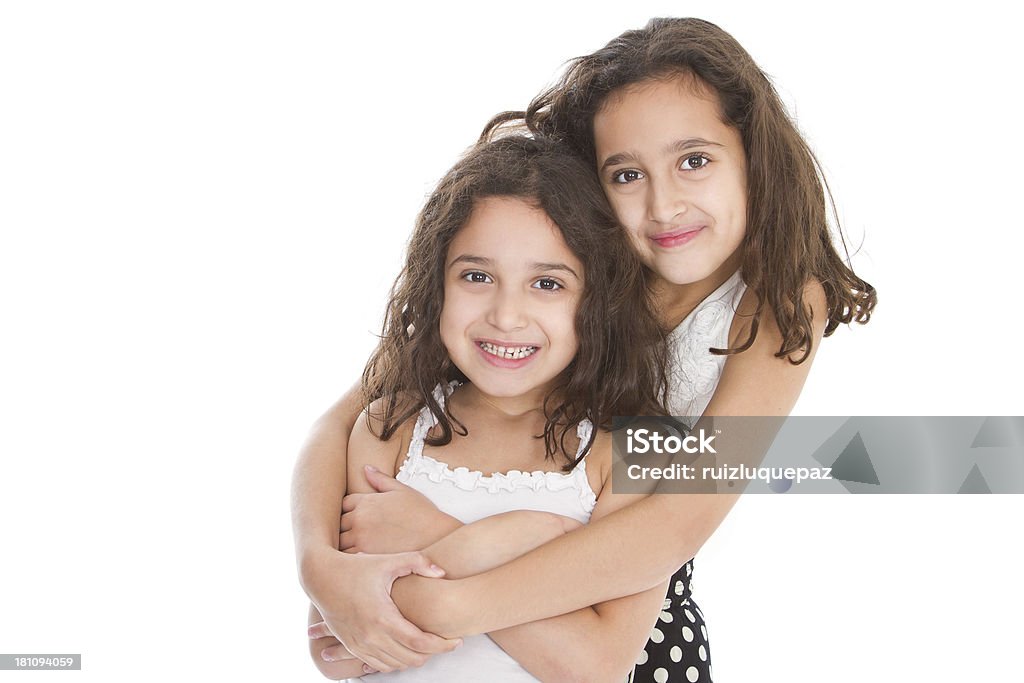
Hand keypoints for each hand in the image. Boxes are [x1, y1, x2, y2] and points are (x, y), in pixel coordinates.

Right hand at [307, 548, 461, 672]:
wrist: (320, 577)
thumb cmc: (355, 567)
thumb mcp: (387, 561)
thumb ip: (417, 562)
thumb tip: (442, 572)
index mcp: (383, 617)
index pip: (420, 642)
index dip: (442, 645)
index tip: (456, 640)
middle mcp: (371, 636)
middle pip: (410, 659)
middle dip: (432, 654)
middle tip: (445, 643)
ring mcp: (359, 644)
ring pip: (394, 666)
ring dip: (413, 660)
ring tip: (428, 646)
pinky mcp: (351, 646)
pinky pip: (377, 665)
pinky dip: (394, 662)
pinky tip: (404, 651)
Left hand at [340, 465, 461, 553]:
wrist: (436, 536)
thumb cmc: (422, 513)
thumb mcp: (402, 491)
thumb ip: (380, 479)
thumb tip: (365, 468)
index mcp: (366, 501)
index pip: (344, 504)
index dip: (348, 510)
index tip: (356, 518)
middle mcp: (359, 518)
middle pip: (338, 523)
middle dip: (344, 528)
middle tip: (353, 534)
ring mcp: (360, 538)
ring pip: (338, 542)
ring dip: (343, 544)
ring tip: (354, 547)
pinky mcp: (364, 556)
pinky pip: (346, 558)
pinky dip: (349, 559)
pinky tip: (359, 559)